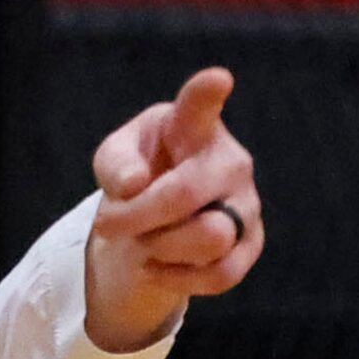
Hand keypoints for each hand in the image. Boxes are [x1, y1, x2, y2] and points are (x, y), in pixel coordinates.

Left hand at [83, 67, 263, 352]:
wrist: (156, 215)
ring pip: (209, 239)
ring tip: (144, 241)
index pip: (200, 105)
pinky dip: (179, 279)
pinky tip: (157, 267)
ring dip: (160, 247)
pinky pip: (222, 274)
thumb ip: (115, 164)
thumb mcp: (114, 160)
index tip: (217, 79)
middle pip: (185, 195)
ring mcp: (248, 202)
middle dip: (136, 218)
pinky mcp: (251, 242)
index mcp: (192, 126)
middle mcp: (230, 160)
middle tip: (107, 223)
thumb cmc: (139, 171)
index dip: (208, 92)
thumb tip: (135, 185)